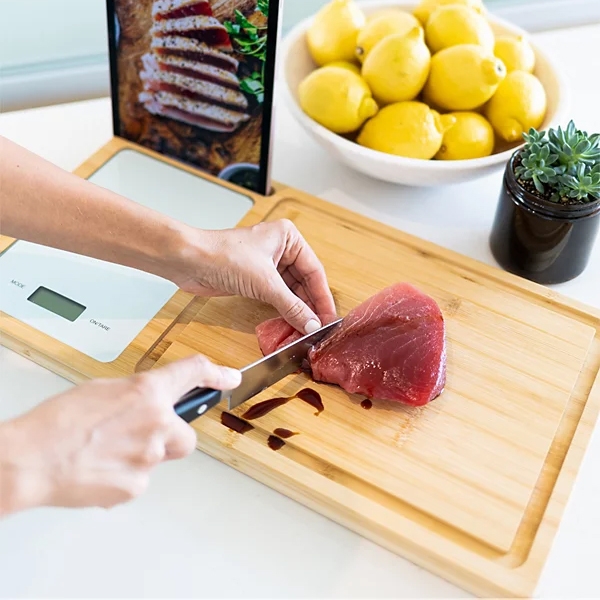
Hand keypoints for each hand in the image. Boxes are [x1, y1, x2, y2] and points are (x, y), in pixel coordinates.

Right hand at [0, 355, 240, 513]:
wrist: (30, 460)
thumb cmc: (57, 423)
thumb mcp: (102, 390)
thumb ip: (137, 395)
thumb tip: (149, 403)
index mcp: (147, 392)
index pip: (192, 373)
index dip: (216, 374)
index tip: (230, 378)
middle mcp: (157, 423)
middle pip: (185, 434)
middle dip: (169, 436)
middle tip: (138, 435)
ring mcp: (150, 457)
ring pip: (160, 458)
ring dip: (141, 455)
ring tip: (106, 452)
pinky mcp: (137, 485)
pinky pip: (140, 479)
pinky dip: (125, 476)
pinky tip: (100, 470)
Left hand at [171, 219, 337, 333]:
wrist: (187, 261)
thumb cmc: (222, 256)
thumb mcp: (264, 282)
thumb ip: (291, 306)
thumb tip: (312, 324)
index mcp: (288, 237)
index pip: (314, 270)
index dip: (322, 296)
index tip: (329, 318)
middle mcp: (280, 248)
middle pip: (304, 282)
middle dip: (310, 305)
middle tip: (319, 328)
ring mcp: (267, 265)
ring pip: (290, 291)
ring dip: (297, 310)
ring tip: (307, 330)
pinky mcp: (254, 279)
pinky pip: (276, 297)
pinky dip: (283, 310)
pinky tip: (291, 324)